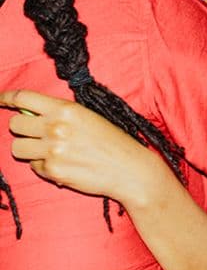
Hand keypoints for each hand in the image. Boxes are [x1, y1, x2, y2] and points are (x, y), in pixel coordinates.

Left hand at [0, 89, 164, 203]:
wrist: (131, 170)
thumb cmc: (113, 143)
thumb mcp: (89, 118)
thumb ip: (59, 114)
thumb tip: (29, 114)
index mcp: (66, 110)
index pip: (24, 98)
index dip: (6, 98)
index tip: (0, 100)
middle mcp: (56, 128)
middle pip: (15, 125)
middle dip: (23, 130)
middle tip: (38, 135)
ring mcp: (52, 151)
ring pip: (17, 148)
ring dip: (29, 150)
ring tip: (49, 152)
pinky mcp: (53, 171)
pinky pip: (33, 166)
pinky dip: (44, 166)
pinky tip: (63, 165)